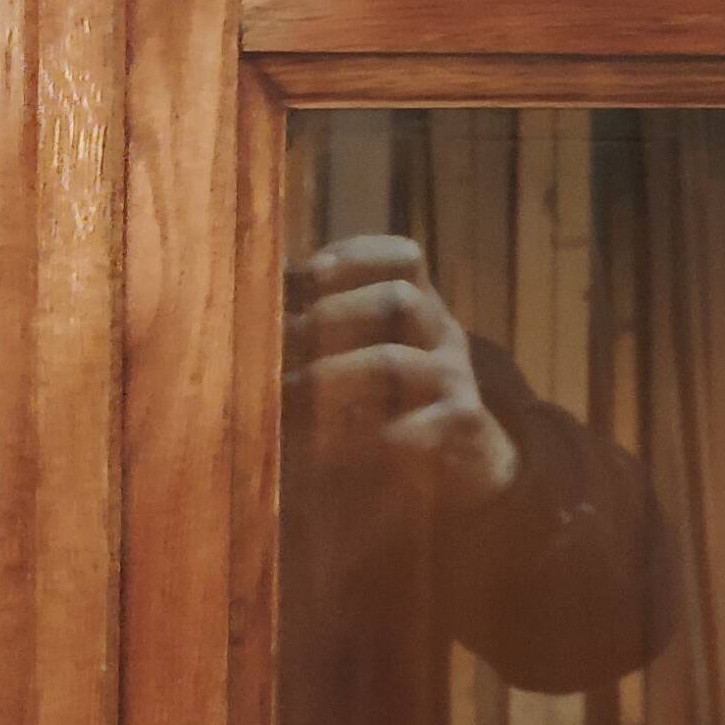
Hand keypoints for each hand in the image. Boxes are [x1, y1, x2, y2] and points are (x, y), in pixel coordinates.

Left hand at [287, 235, 518, 511]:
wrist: (464, 468)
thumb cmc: (394, 408)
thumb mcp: (362, 358)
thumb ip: (323, 328)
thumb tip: (260, 298)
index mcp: (421, 310)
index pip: (403, 259)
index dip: (355, 256)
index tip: (306, 274)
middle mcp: (442, 337)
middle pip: (398, 299)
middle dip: (330, 315)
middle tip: (278, 340)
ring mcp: (454, 383)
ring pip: (391, 361)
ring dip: (328, 374)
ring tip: (285, 393)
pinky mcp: (455, 433)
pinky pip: (405, 429)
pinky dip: (355, 435)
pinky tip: (320, 446)